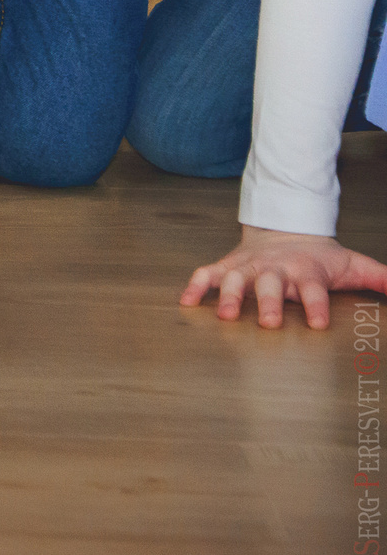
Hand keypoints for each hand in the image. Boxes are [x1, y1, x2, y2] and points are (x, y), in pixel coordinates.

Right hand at [181, 226, 386, 329]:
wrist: (285, 230)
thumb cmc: (320, 257)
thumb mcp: (354, 264)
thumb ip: (381, 278)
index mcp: (306, 270)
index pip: (313, 289)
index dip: (316, 305)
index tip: (317, 324)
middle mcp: (275, 268)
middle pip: (270, 285)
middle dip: (268, 302)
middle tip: (267, 322)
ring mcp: (249, 267)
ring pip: (235, 279)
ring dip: (227, 296)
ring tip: (223, 315)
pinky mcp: (229, 266)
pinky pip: (207, 273)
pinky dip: (195, 285)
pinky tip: (186, 301)